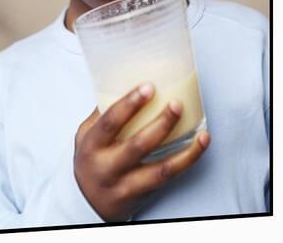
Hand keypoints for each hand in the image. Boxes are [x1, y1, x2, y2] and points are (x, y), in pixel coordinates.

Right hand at [74, 83, 209, 221]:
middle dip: (161, 124)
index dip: (129, 104)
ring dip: (184, 150)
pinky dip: (188, 161)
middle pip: (137, 146)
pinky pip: (168, 178)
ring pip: (159, 168)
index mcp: (92, 145)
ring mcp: (125, 184)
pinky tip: (200, 145)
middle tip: (176, 104)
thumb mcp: (85, 136)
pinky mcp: (142, 195)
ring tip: (200, 132)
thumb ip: (102, 113)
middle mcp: (107, 166)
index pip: (110, 122)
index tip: (148, 88)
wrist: (86, 202)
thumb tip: (122, 82)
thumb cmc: (90, 161)